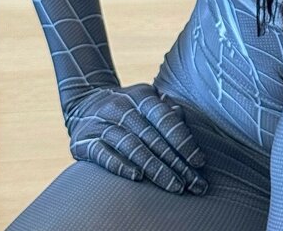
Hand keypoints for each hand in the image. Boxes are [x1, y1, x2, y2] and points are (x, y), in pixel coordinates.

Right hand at [63, 83, 207, 194]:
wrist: (84, 101)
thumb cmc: (127, 106)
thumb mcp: (145, 99)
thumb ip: (164, 109)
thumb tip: (181, 117)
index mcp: (141, 96)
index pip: (164, 118)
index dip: (183, 140)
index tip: (199, 162)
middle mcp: (121, 108)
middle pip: (152, 137)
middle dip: (175, 163)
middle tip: (193, 184)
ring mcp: (102, 124)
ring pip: (132, 147)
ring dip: (154, 168)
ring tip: (174, 186)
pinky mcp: (84, 142)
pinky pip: (103, 155)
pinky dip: (120, 166)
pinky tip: (137, 178)